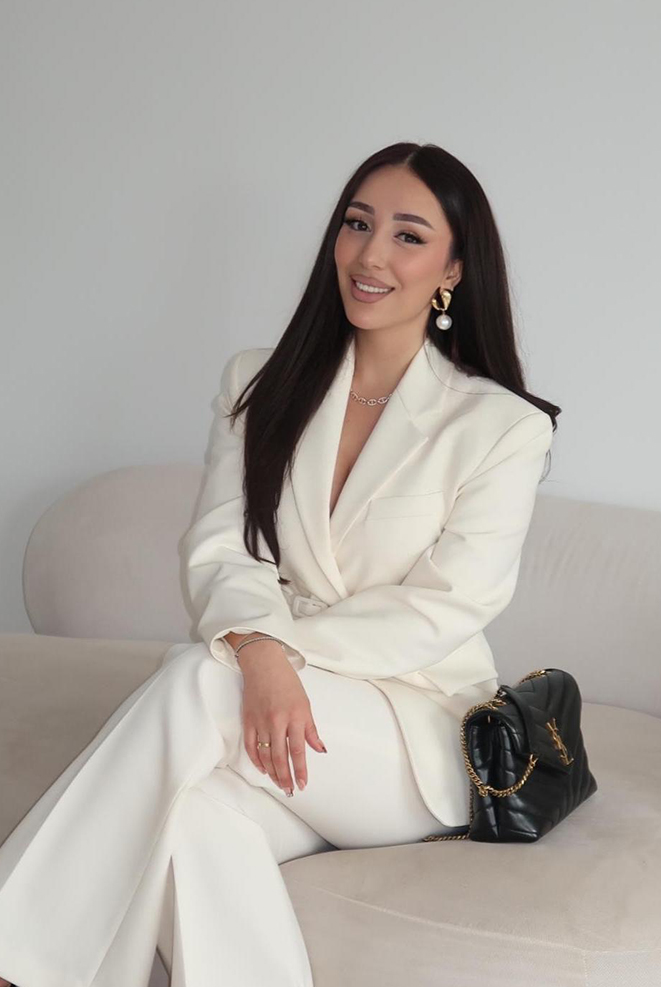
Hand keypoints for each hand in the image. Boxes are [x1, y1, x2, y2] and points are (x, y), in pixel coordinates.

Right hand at [238, 643, 326, 793]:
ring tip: (279, 784)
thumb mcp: (305, 704)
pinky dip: (256, 760)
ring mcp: (261, 722)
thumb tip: (319, 749)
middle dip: (286, 777)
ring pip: (266, 755)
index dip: (301, 770)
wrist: (264, 664)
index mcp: (295, 716)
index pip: (298, 750)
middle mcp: (277, 721)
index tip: (302, 784)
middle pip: (281, 757)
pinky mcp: (248, 720)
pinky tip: (263, 769)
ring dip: (272, 772)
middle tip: (289, 790)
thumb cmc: (287, 682)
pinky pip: (251, 746)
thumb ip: (311, 729)